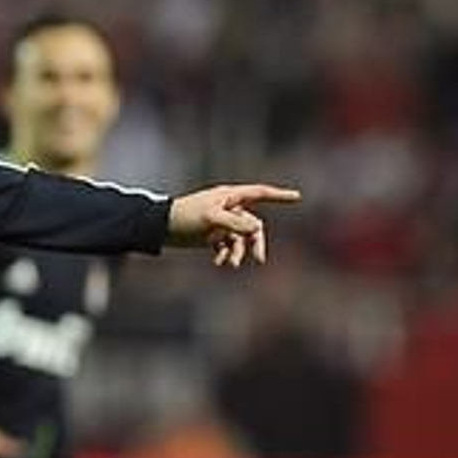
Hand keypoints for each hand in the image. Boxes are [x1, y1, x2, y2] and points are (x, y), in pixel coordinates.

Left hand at [166, 183, 300, 267]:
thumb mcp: (211, 218)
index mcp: (229, 197)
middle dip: (255, 242)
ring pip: (240, 239)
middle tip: (258, 259)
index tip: (297, 197)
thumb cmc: (185, 216)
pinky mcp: (213, 235)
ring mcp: (221, 222)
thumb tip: (256, 228)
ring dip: (237, 252)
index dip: (279, 195)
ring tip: (229, 264)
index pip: (259, 193)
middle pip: (253, 225)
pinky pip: (227, 246)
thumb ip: (235, 223)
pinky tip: (219, 262)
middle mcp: (228, 208)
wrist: (160, 227)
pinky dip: (226, 254)